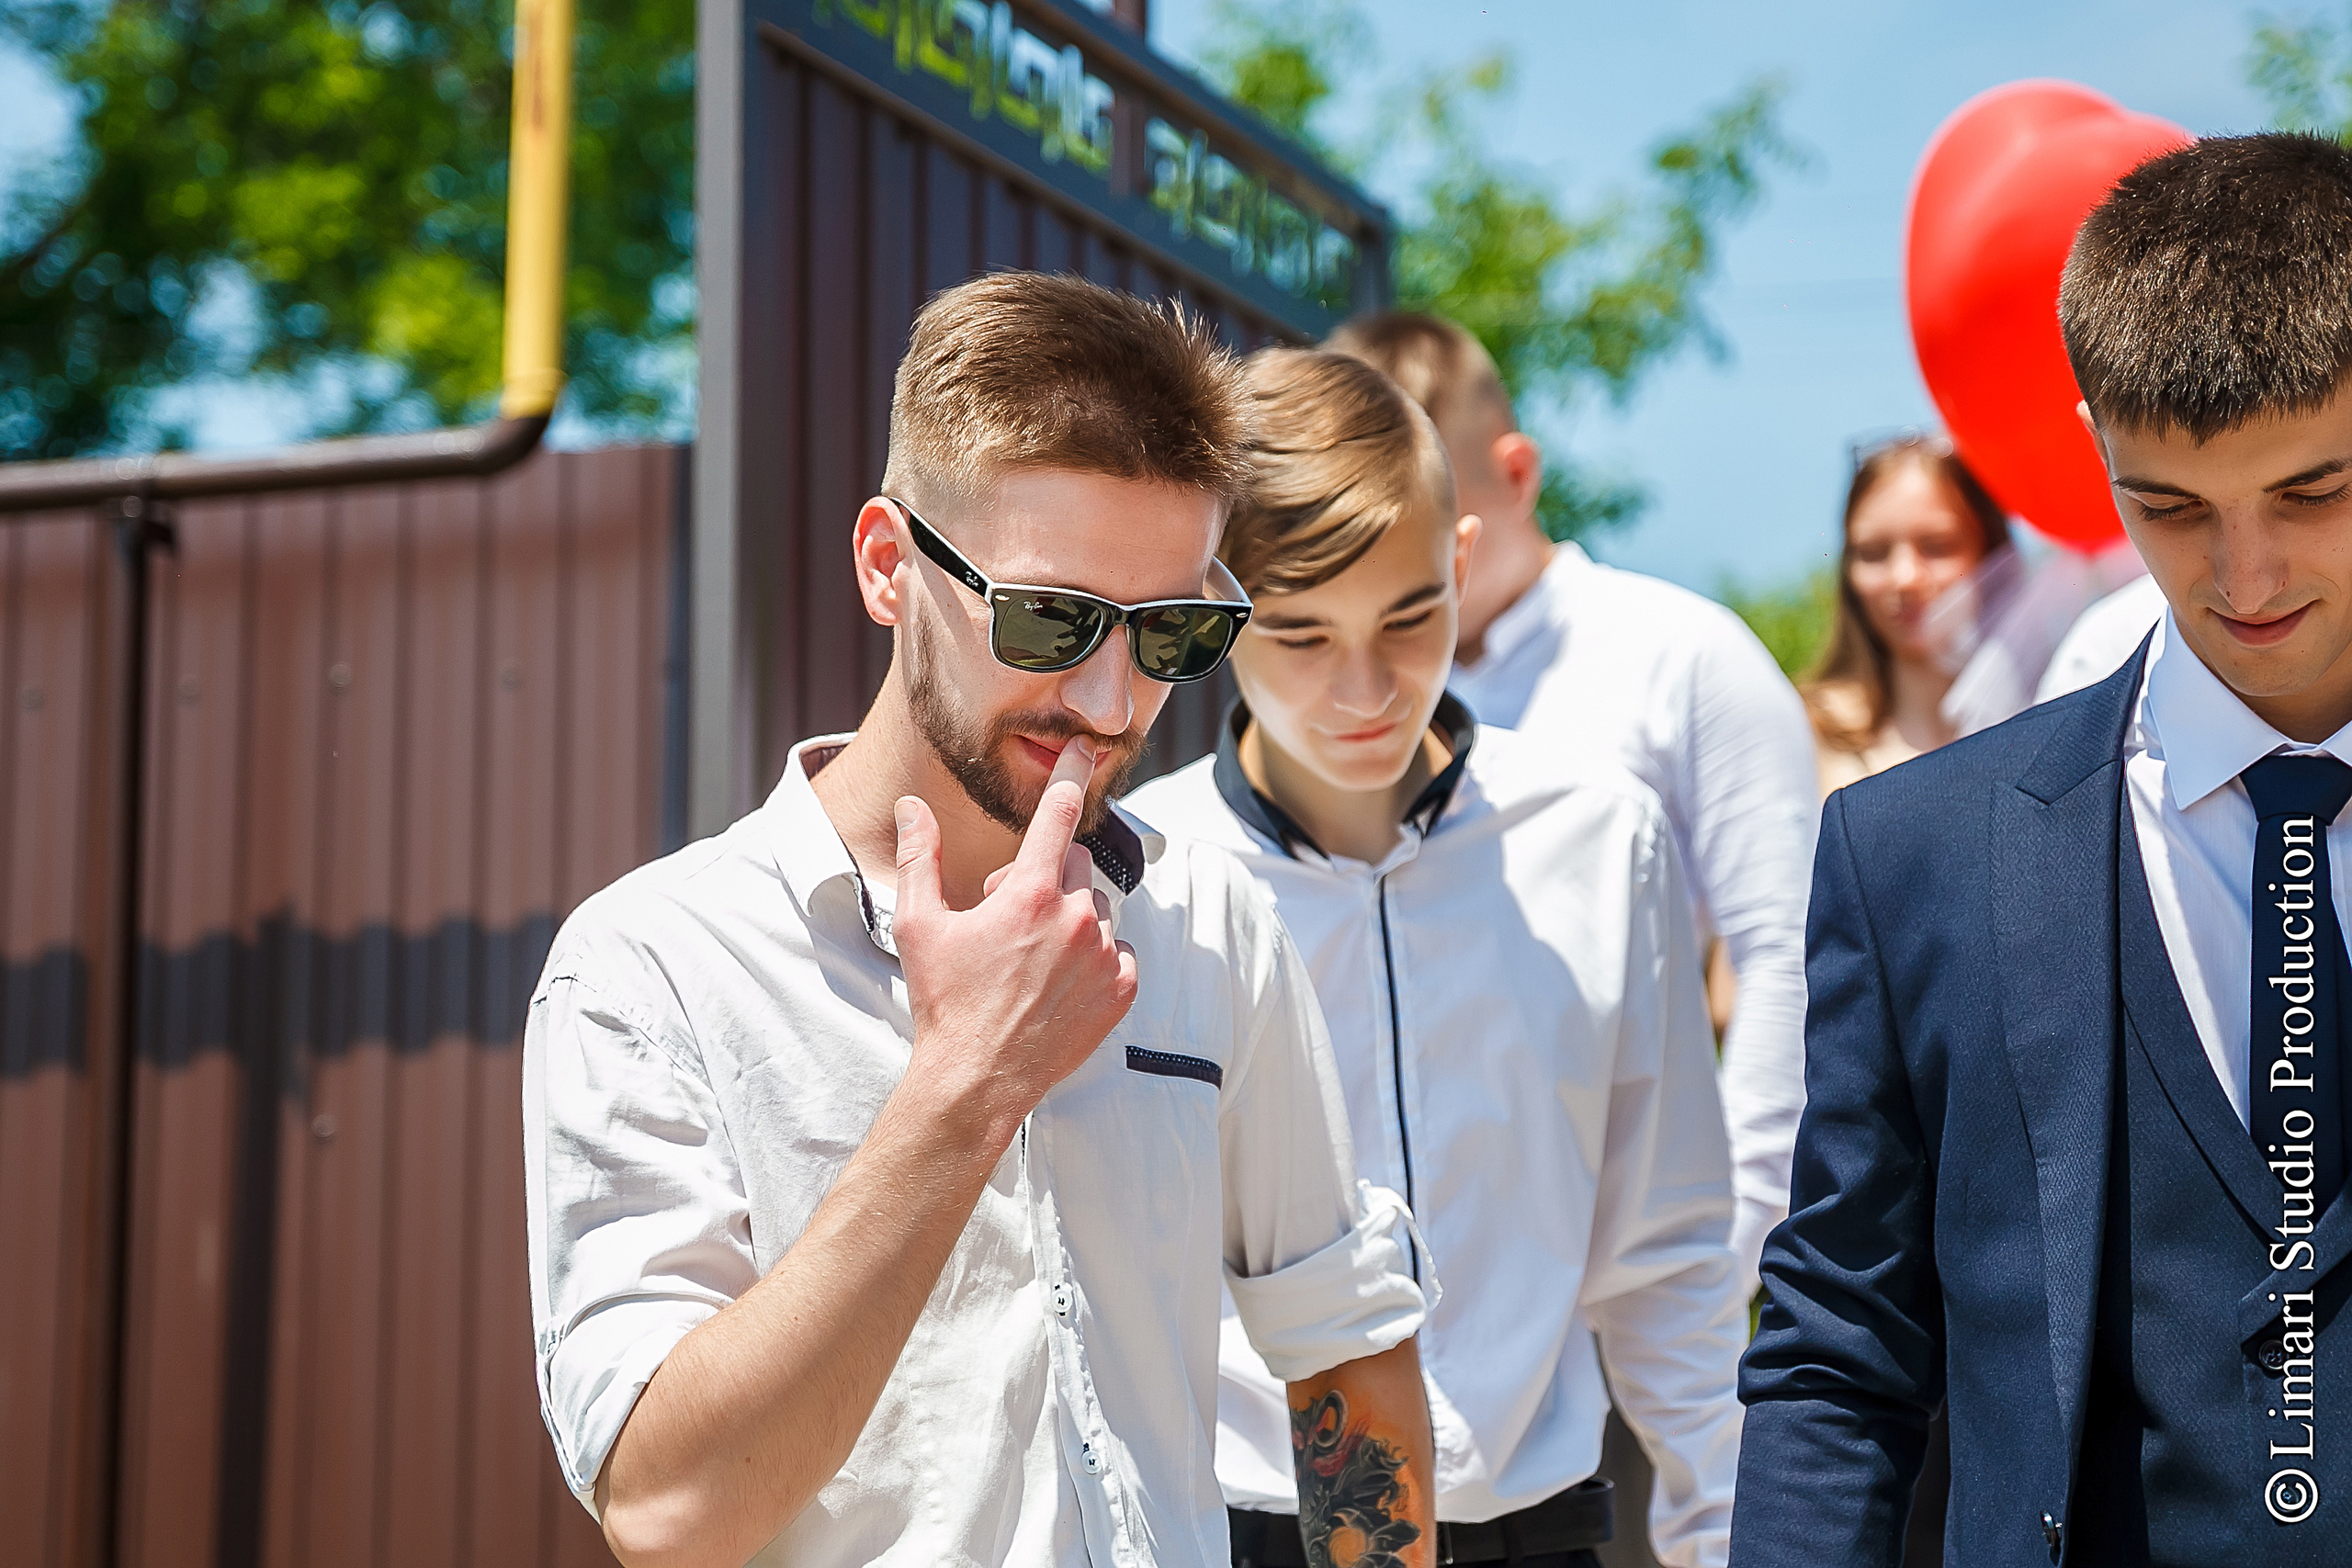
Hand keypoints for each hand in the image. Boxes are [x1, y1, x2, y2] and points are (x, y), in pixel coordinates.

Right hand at [891, 738, 1139, 1141]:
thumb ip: (921, 858)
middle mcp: (1074, 917)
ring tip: (1030, 957)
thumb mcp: (919, 925)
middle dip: (1044, 876)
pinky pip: (1119, 952)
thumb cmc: (944, 1003)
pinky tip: (1059, 981)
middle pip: (1074, 864)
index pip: (1059, 814)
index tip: (1087, 751)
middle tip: (1008, 915)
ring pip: (1096, 909)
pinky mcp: (1120, 990)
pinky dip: (1097, 958)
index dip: (1071, 776)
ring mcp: (1102, 954)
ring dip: (1069, 918)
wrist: (976, 1079)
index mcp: (1028, 893)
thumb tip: (912, 808)